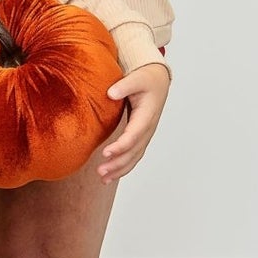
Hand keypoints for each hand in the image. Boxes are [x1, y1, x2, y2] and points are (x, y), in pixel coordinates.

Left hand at [96, 64, 169, 180]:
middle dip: (118, 163)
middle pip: (134, 151)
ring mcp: (145, 135)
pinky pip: (133, 156)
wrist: (157, 81)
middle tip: (100, 171)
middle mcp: (148, 129)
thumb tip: (110, 93)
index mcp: (147, 115)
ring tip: (103, 178)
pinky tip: (110, 176)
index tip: (105, 153)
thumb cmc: (146, 80)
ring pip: (134, 157)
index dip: (121, 146)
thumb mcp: (137, 78)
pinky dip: (123, 167)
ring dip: (119, 169)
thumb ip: (124, 85)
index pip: (134, 134)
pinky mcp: (140, 138)